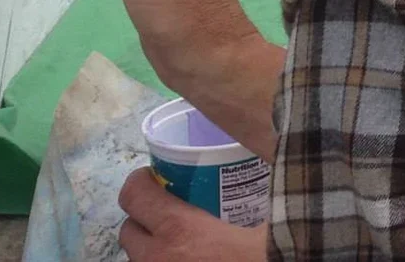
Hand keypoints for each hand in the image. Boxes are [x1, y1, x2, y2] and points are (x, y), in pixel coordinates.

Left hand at [117, 167, 267, 260]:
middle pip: (128, 231)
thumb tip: (276, 153)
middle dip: (144, 220)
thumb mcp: (269, 221)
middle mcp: (157, 259)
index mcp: (178, 230)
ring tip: (182, 248)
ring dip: (152, 251)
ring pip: (138, 261)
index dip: (140, 182)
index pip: (133, 195)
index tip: (157, 178)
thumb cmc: (265, 257)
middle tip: (172, 214)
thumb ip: (261, 191)